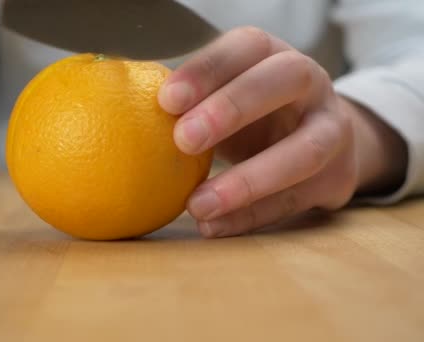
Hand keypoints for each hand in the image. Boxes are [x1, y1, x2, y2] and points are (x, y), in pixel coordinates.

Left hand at [158, 27, 406, 237]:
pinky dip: (251, 216)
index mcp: (274, 56)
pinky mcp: (338, 177)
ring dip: (248, 181)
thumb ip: (186, 102)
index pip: (246, 47)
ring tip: (197, 205)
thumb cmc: (252, 116)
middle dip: (233, 107)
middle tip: (184, 140)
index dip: (207, 69)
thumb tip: (119, 112)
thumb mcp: (224, 98)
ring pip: (303, 151)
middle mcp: (311, 83)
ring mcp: (333, 129)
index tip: (166, 99)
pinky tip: (213, 226)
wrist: (316, 143)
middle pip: (285, 79)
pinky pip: (295, 200)